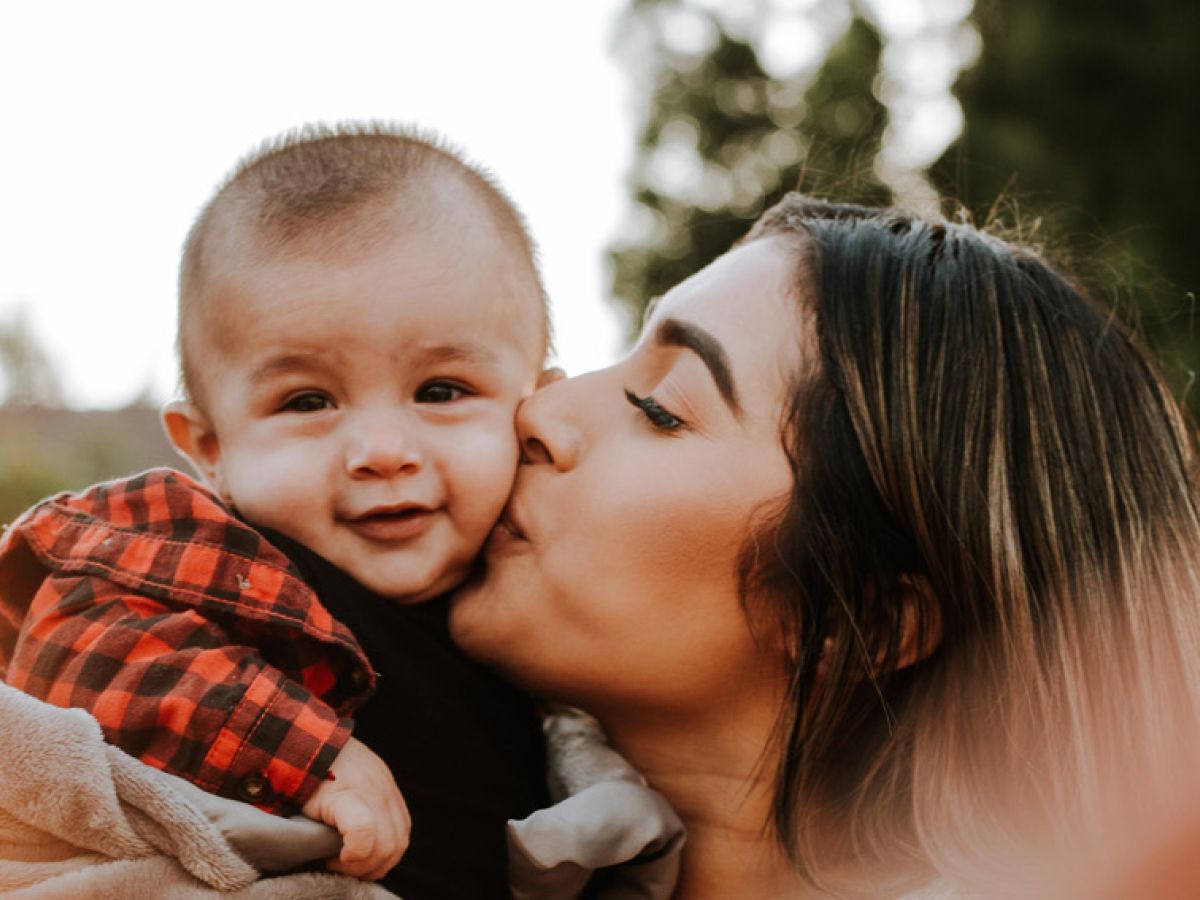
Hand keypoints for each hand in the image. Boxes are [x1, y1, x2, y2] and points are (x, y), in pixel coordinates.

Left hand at [301, 737, 409, 879]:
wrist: (320, 742)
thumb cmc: (306, 780)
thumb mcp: (303, 807)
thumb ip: (317, 834)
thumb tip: (324, 860)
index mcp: (347, 796)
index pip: (363, 833)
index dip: (354, 857)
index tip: (334, 858)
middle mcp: (374, 791)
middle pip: (388, 845)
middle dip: (365, 868)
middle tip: (341, 865)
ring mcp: (388, 789)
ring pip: (400, 840)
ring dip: (380, 860)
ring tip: (356, 861)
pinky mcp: (394, 790)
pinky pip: (403, 827)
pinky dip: (390, 845)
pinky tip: (369, 848)